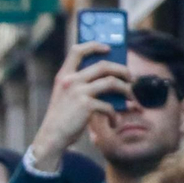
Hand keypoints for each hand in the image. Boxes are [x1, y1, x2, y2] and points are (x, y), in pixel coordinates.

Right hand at [31, 42, 132, 169]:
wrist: (52, 136)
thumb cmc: (62, 117)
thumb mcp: (65, 95)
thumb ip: (79, 84)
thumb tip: (108, 80)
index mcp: (64, 75)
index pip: (77, 50)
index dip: (94, 46)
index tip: (108, 49)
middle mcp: (70, 80)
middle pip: (103, 65)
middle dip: (121, 69)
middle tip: (130, 77)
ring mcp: (78, 92)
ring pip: (111, 82)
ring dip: (125, 89)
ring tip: (131, 97)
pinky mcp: (86, 106)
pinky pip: (109, 106)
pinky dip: (114, 115)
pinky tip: (114, 122)